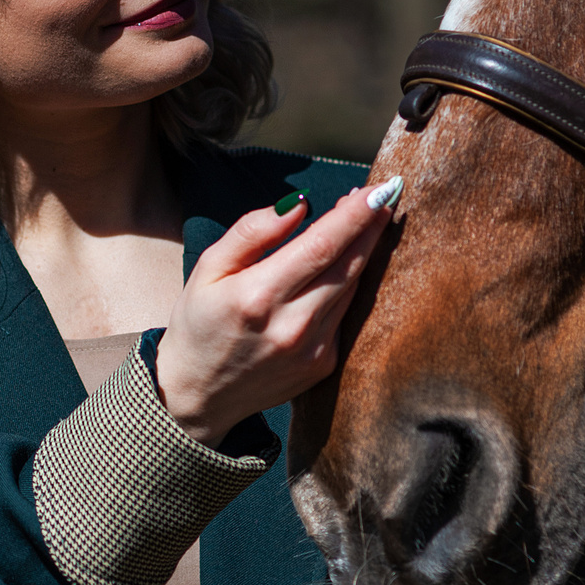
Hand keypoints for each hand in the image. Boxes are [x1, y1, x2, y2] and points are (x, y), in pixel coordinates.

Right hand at [154, 185, 393, 445]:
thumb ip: (252, 232)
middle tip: (386, 195)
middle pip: (349, 265)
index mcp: (258, 297)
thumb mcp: (208, 269)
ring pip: (352, 288)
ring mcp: (312, 350)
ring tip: (364, 221)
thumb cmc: (198, 324)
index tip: (380, 189)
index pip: (322, 245)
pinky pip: (344, 313)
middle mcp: (292, 326)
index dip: (355, 215)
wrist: (198, 396)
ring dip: (363, 252)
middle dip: (371, 225)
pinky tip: (340, 267)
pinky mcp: (323, 365)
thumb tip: (300, 206)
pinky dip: (347, 285)